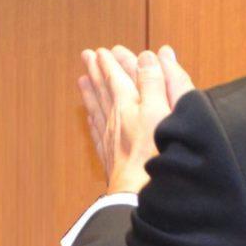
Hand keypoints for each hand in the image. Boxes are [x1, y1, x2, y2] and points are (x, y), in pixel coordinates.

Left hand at [77, 44, 195, 193]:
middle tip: (88, 56)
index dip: (112, 62)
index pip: (117, 76)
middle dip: (97, 71)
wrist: (139, 195)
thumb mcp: (162, 110)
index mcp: (128, 104)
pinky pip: (97, 134)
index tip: (106, 50)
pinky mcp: (112, 160)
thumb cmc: (155, 154)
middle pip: (103, 89)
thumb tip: (149, 56)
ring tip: (83, 80)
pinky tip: (89, 118)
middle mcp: (115, 119)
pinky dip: (93, 122)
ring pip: (97, 109)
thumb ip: (155, 82)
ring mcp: (111, 140)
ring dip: (91, 93)